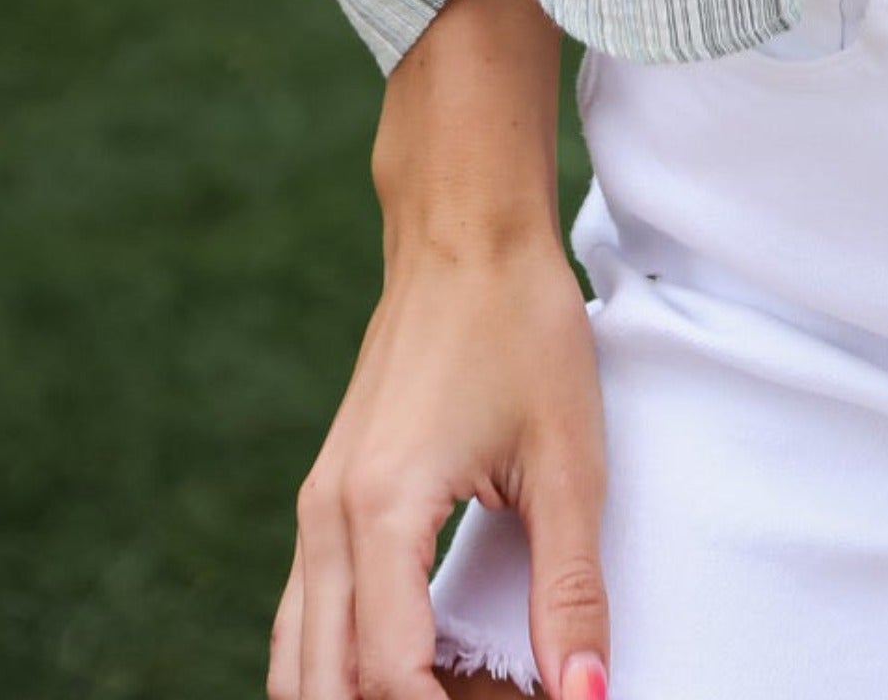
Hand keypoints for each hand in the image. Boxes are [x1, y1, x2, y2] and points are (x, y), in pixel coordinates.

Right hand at [270, 225, 607, 699]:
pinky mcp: (324, 504)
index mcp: (381, 511)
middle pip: (326, 689)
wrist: (464, 233)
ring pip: (299, 667)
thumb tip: (589, 695)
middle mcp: (326, 521)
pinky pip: (307, 621)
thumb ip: (571, 590)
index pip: (389, 679)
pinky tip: (425, 667)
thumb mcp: (567, 462)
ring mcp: (313, 512)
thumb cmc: (522, 327)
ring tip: (463, 692)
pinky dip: (346, 668)